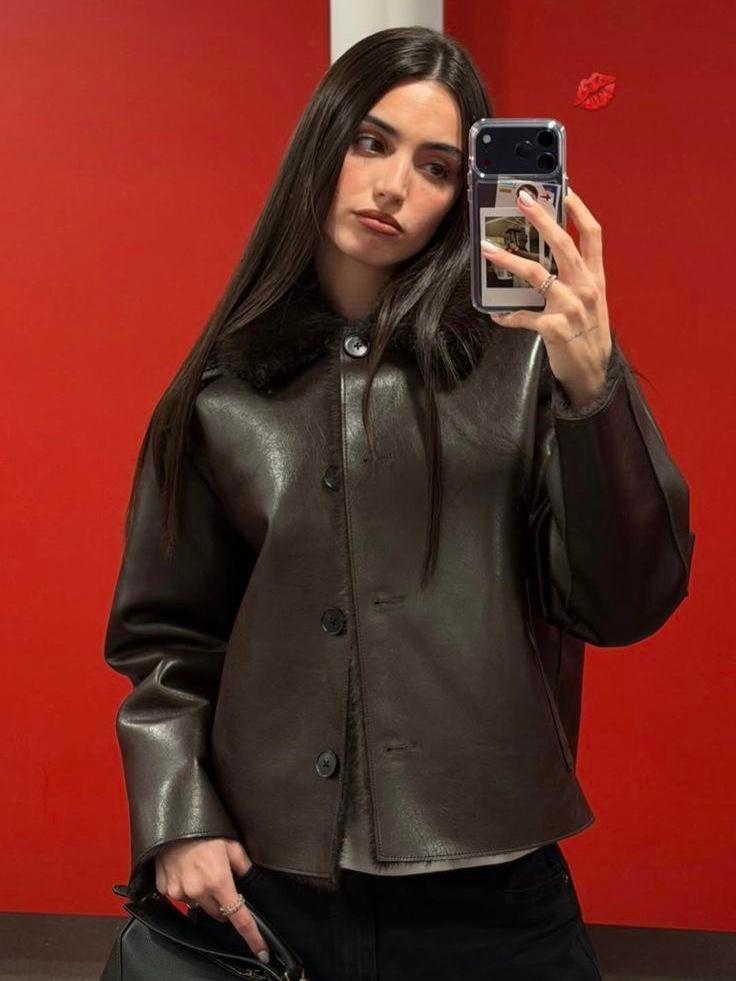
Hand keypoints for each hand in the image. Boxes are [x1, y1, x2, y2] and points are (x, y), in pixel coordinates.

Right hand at [155, 837, 269, 962]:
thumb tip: (250, 877)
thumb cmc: (203, 830)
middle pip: (217, 912)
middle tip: (219, 879)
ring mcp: (180, 892)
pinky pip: (181, 897)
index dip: (251, 934)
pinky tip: (186, 870)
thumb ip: (242, 864)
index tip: (261, 949)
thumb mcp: (230, 844)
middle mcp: (199, 890)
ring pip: (198, 905)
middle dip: (222, 901)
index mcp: (218, 880)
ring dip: (202, 894)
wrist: (173, 822)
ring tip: (199, 869)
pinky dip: (185, 888)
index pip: (239, 916)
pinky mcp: (166, 890)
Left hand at [480, 187, 612, 407]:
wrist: (592, 375)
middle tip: (523, 199)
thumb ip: (574, 279)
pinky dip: (507, 315)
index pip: (592, 235)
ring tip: (488, 249)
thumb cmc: (587, 335)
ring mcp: (570, 307)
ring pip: (536, 274)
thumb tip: (544, 258)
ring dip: (509, 259)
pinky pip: (522, 316)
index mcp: (596, 278)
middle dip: (542, 218)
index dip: (579, 210)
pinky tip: (496, 314)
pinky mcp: (553, 328)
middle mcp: (586, 288)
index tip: (565, 189)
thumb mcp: (590, 302)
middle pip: (563, 244)